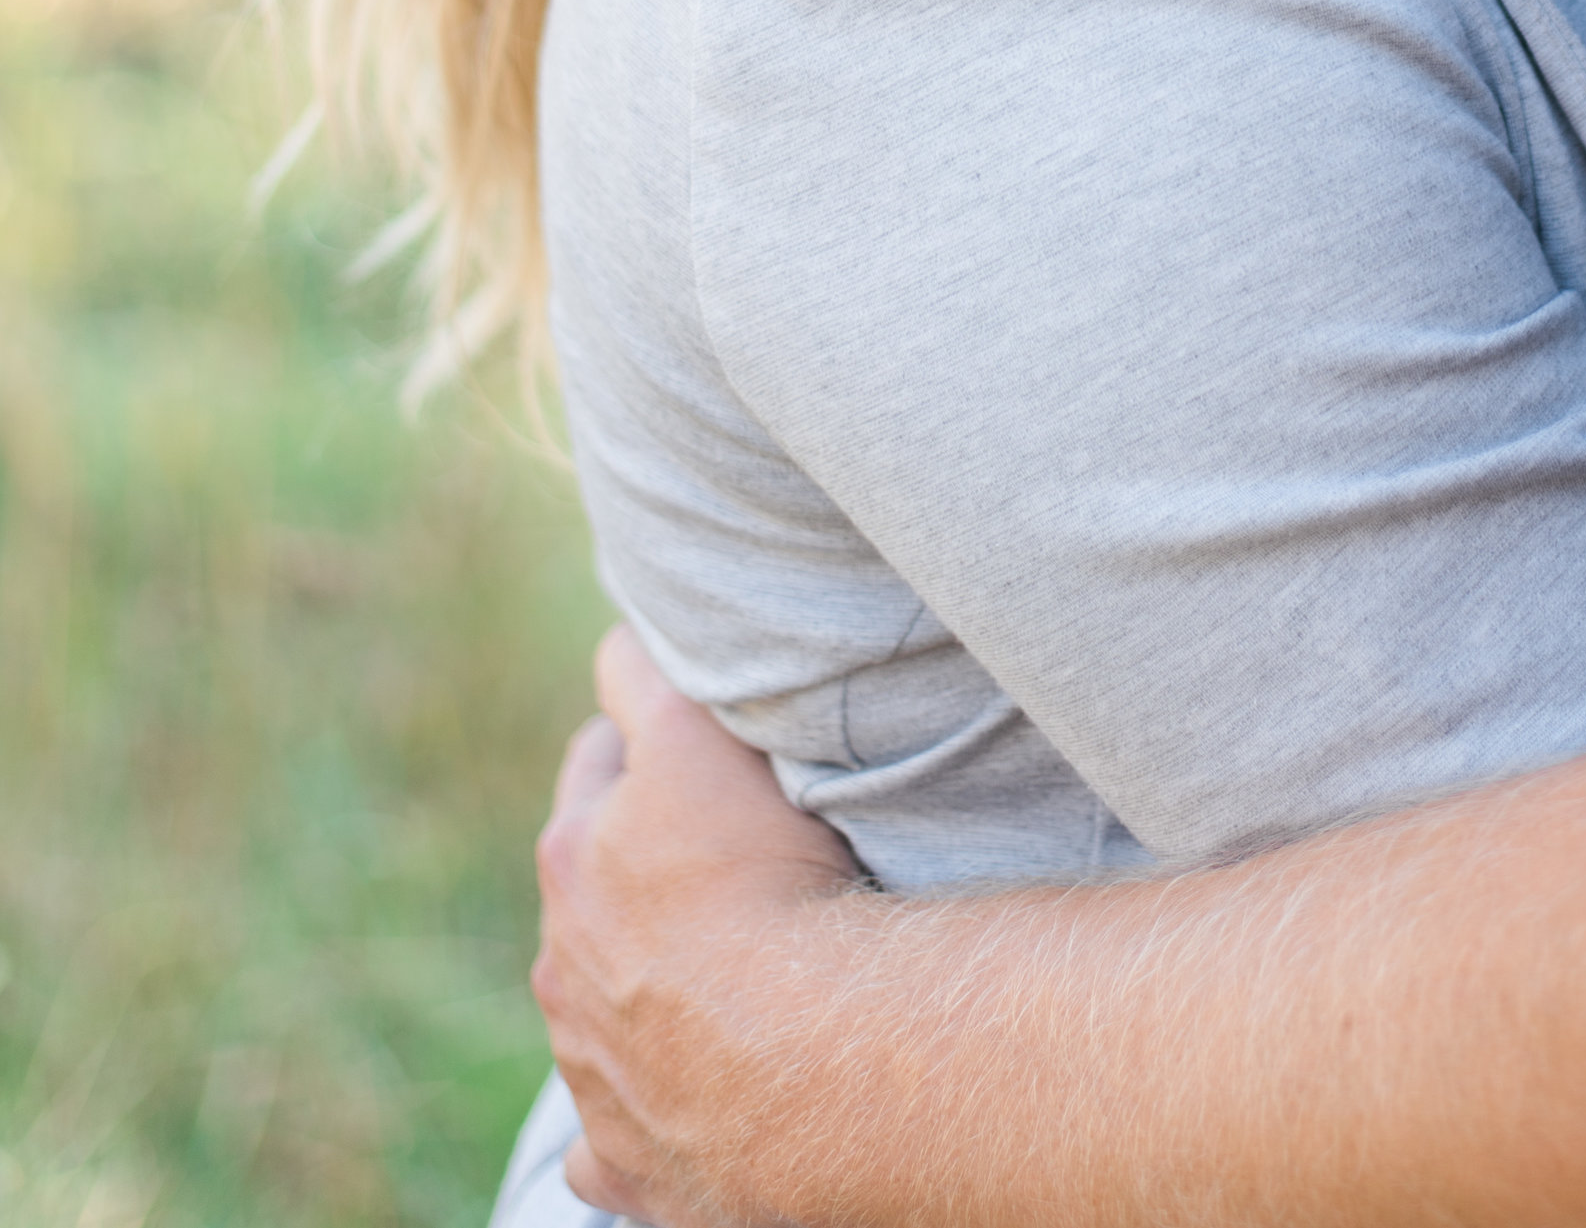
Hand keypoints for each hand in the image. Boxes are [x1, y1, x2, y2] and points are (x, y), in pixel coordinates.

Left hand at [533, 626, 861, 1224]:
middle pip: (591, 881)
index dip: (653, 741)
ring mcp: (589, 1070)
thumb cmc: (762, 882)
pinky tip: (693, 1093)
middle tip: (727, 855)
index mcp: (572, 855)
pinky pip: (609, 1142)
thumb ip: (645, 677)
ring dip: (647, 978)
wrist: (807, 1058)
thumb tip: (619, 643)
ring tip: (734, 967)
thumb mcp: (694, 737)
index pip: (599, 758)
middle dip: (638, 861)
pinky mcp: (623, 1162)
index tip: (703, 745)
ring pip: (600, 1004)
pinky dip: (643, 1110)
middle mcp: (560, 964)